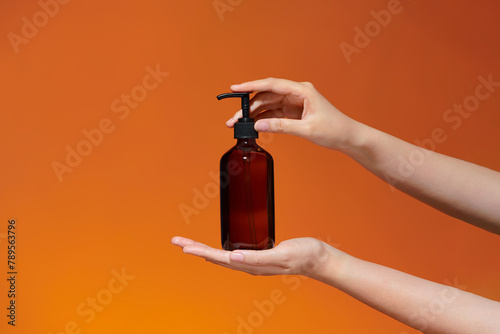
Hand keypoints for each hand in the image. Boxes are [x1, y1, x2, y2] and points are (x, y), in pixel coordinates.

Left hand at [171, 236, 341, 277]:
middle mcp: (249, 265)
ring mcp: (253, 262)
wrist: (318, 258)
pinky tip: (217, 249)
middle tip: (177, 241)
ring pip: (222, 256)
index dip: (201, 251)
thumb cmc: (302, 255)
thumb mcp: (281, 254)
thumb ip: (258, 257)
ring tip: (189, 245)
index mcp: (252, 265)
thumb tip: (233, 258)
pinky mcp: (259, 255)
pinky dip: (219, 251)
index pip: (220, 258)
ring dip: (204, 250)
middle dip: (195, 249)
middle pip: (215, 257)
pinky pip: (233, 254)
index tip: (184, 246)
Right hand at [227, 77, 361, 150]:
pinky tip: (252, 125)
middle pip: (266, 95)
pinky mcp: (293, 112)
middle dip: (248, 106)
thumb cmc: (334, 129)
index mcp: (302, 90)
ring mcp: (294, 102)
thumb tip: (258, 125)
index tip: (235, 88)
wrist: (347, 137)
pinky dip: (262, 119)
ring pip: (267, 105)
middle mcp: (296, 93)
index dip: (251, 85)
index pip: (271, 84)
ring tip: (238, 124)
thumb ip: (281, 126)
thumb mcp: (306, 129)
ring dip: (253, 114)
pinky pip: (273, 113)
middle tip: (233, 118)